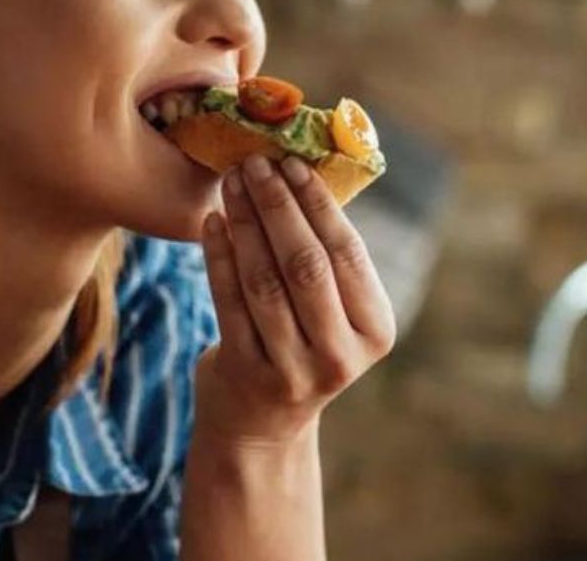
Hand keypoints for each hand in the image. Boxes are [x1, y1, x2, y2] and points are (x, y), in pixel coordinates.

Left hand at [194, 154, 395, 447]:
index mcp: (374, 331)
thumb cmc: (299, 343)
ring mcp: (292, 368)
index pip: (348, 254)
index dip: (318, 204)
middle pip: (305, 264)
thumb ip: (327, 259)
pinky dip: (219, 254)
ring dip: (245, 222)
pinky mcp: (246, 371)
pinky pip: (228, 299)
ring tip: (230, 183)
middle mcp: (339, 354)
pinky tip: (212, 221)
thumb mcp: (331, 314)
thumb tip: (301, 168)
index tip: (293, 163)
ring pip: (263, 279)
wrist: (261, 423)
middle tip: (254, 163)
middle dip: (277, 206)